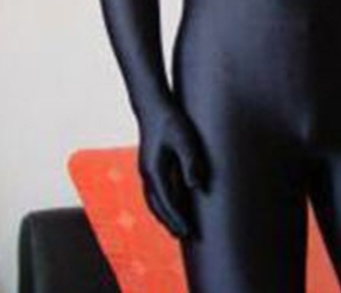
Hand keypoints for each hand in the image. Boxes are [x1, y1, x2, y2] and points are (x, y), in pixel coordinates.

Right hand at [138, 102, 209, 238]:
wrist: (152, 105)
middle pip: (157, 207)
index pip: (166, 203)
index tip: (189, 232)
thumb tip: (195, 186)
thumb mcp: (184, 139)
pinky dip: (162, 203)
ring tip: (178, 227)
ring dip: (164, 215)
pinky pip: (154, 191)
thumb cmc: (170, 120)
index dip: (177, 219)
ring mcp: (145, 169)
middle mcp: (146, 174)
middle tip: (185, 235)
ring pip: (153, 200)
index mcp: (154, 171)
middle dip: (169, 222)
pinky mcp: (149, 164)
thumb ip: (190, 161)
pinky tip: (173, 203)